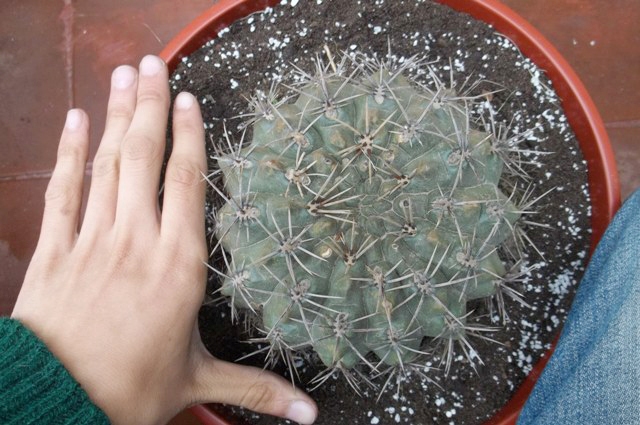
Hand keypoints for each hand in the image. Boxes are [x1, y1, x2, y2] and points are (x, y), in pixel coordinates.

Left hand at [11, 55, 316, 424]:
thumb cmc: (130, 392)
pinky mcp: (55, 251)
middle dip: (150, 106)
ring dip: (116, 115)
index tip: (188, 99)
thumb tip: (309, 415)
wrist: (53, 407)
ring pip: (106, 164)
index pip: (187, 184)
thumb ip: (257, 389)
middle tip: (152, 61)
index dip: (189, 137)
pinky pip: (63, 191)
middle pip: (144, 158)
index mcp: (178, 267)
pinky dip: (68, 152)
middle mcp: (137, 242)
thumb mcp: (199, 383)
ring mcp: (92, 241)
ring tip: (123, 74)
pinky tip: (76, 118)